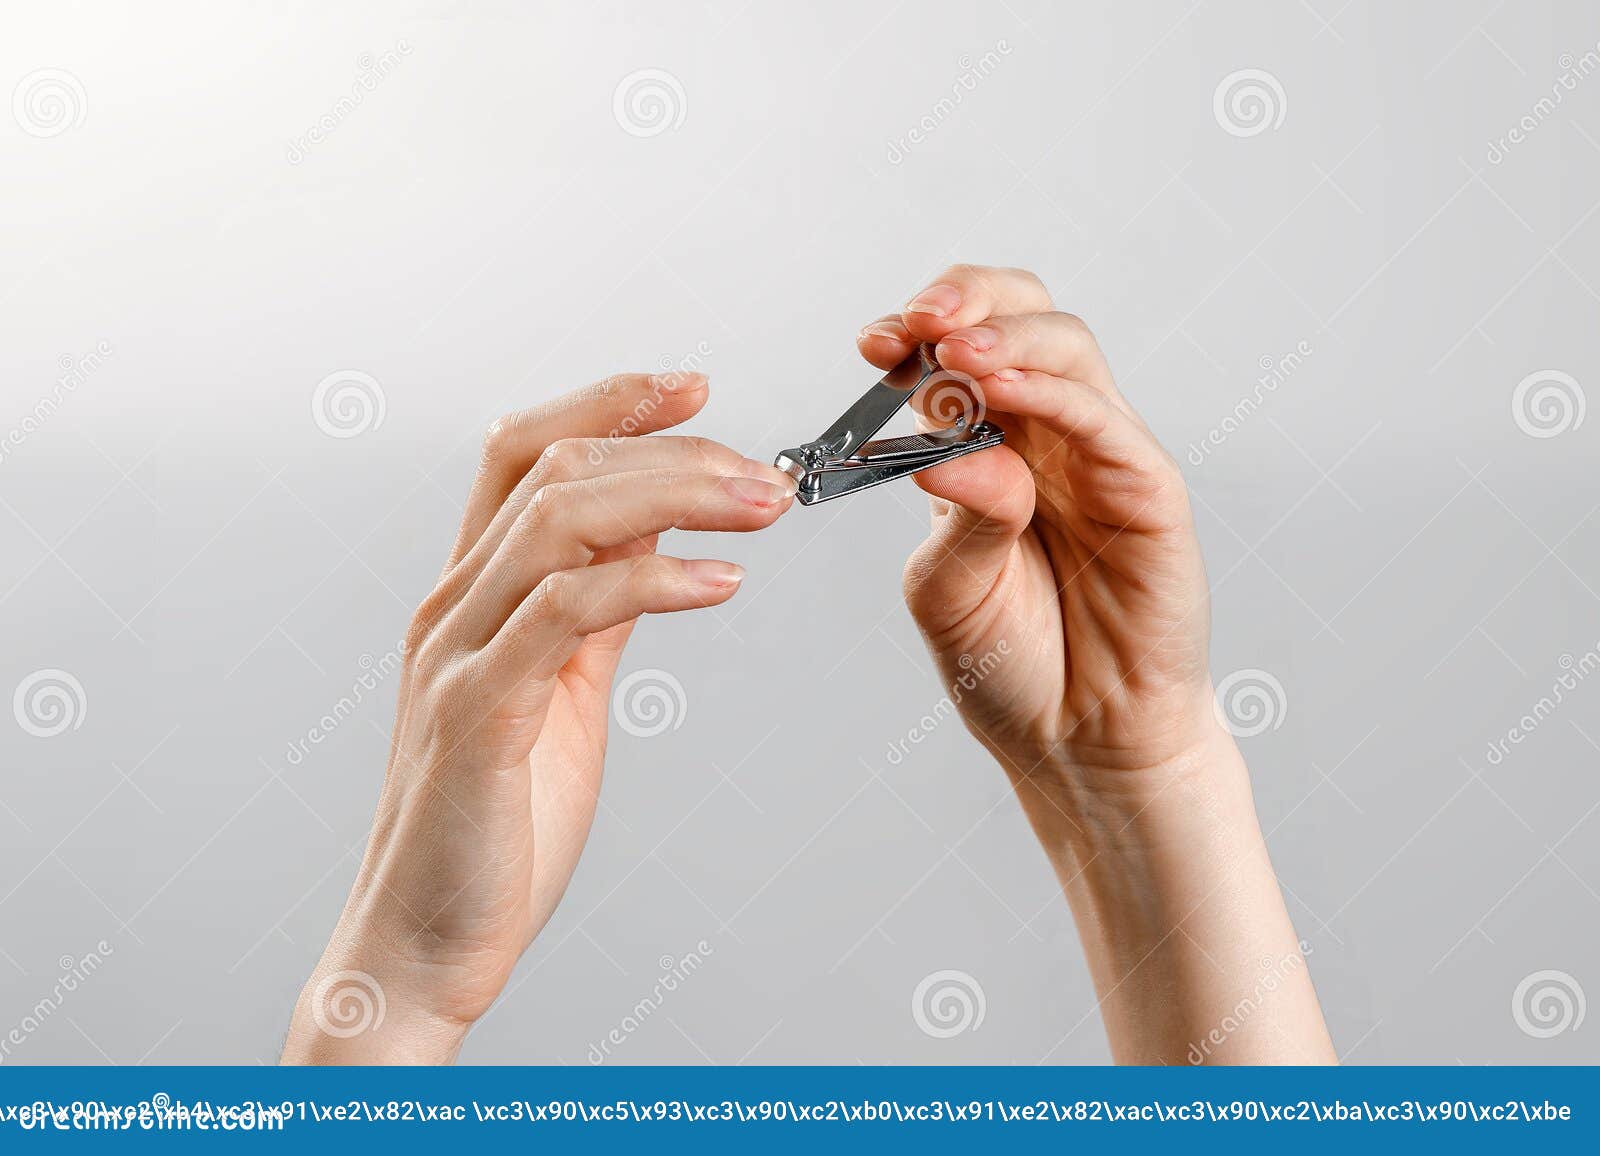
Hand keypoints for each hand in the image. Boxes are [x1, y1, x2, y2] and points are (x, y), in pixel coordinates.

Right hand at [283, 371, 795, 1062]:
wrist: (427, 936)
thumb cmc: (498, 819)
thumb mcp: (559, 690)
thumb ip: (593, 611)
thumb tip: (654, 536)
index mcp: (470, 594)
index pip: (525, 454)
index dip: (608, 404)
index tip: (694, 387)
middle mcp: (453, 606)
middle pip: (555, 471)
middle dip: (671, 451)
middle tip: (766, 473)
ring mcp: (458, 654)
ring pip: (559, 522)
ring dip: (676, 497)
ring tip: (761, 507)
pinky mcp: (479, 714)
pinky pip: (566, 613)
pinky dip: (652, 582)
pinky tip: (722, 583)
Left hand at [860, 266, 1332, 1062]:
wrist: (1078, 741)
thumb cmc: (1012, 664)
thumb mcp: (949, 588)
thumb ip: (956, 513)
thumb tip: (953, 442)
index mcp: (992, 446)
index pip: (963, 351)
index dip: (920, 330)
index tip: (873, 341)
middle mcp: (1049, 436)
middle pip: (1024, 319)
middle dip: (969, 300)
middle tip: (920, 319)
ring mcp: (1103, 457)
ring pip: (1069, 351)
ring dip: (1007, 339)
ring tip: (956, 355)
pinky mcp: (1150, 492)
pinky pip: (1107, 422)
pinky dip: (1056, 395)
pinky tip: (1006, 390)